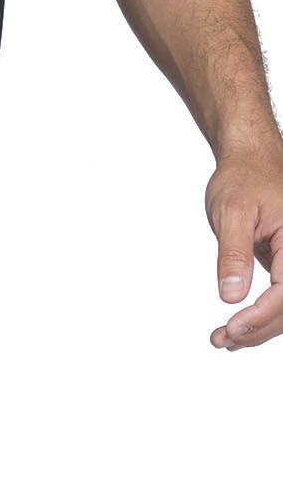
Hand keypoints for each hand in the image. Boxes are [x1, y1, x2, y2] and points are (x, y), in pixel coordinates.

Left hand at [204, 138, 282, 350]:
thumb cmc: (243, 179)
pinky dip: (261, 316)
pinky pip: (280, 299)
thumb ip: (233, 253)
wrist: (251, 160)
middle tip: (222, 339)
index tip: (231, 326)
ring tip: (223, 340)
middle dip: (258, 329)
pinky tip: (237, 330)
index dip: (261, 315)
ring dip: (259, 330)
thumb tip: (231, 296)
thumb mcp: (231, 211)